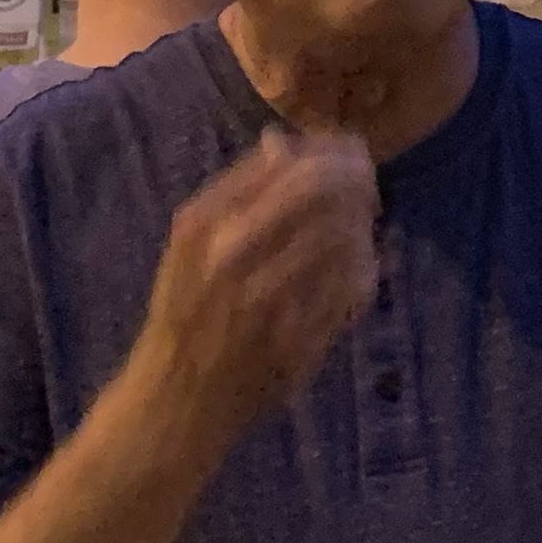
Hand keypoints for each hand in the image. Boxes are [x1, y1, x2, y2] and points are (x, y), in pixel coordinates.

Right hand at [128, 128, 377, 446]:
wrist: (175, 401)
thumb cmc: (185, 312)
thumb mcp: (190, 245)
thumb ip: (236, 192)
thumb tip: (281, 141)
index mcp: (202, 226)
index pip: (289, 165)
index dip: (332, 153)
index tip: (347, 154)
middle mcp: (232, 258)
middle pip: (323, 192)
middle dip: (357, 180)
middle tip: (366, 186)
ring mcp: (268, 303)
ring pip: (344, 236)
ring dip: (361, 224)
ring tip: (359, 225)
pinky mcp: (299, 341)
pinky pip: (352, 288)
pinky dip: (364, 267)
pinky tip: (356, 266)